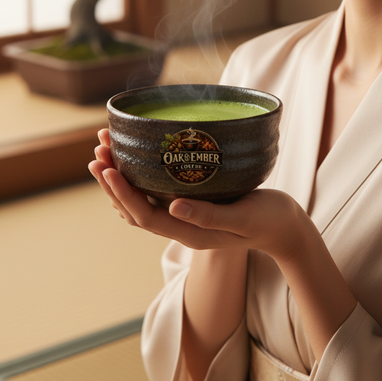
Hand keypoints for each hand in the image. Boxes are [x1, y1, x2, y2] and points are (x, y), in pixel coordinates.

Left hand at [89, 128, 307, 260]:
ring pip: (140, 201)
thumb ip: (210, 216)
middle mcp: (181, 226)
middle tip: (98, 147)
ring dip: (120, 176)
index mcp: (189, 233)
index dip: (121, 192)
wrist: (283, 227)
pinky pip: (154, 195)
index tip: (107, 167)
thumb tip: (173, 207)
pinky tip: (133, 160)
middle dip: (111, 180)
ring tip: (105, 148)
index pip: (143, 215)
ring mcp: (184, 217)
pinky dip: (137, 177)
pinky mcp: (191, 205)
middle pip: (133, 208)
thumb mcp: (243, 218)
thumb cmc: (267, 221)